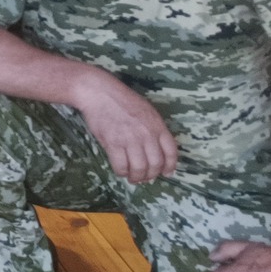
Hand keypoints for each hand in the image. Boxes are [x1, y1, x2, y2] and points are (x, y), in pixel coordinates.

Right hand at [70, 68, 177, 183]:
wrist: (100, 93)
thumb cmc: (122, 100)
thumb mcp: (147, 111)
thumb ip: (154, 129)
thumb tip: (156, 148)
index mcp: (157, 126)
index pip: (171, 152)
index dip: (170, 166)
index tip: (166, 173)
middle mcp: (147, 135)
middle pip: (155, 164)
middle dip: (151, 175)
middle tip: (146, 178)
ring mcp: (130, 139)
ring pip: (139, 168)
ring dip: (137, 177)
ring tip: (133, 178)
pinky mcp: (113, 143)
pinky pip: (121, 166)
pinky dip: (122, 172)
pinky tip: (121, 171)